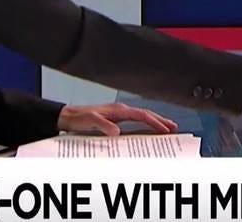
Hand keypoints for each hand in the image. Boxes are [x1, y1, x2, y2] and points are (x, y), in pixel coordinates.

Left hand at [56, 102, 177, 135]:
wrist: (67, 116)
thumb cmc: (78, 118)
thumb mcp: (89, 122)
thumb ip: (103, 125)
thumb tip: (118, 132)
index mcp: (118, 110)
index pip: (142, 115)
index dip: (155, 122)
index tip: (166, 129)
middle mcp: (120, 110)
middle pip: (146, 113)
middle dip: (160, 120)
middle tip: (174, 127)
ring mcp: (118, 114)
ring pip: (141, 116)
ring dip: (154, 121)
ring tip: (166, 128)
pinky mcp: (115, 119)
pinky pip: (135, 120)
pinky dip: (145, 124)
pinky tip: (147, 130)